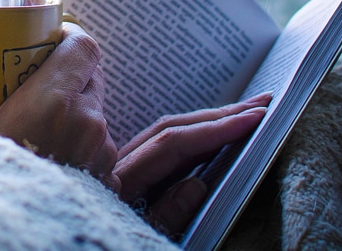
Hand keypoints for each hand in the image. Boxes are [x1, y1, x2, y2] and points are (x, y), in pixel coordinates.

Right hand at [0, 23, 117, 188]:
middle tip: (31, 77)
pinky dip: (79, 146)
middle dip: (65, 72)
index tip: (43, 41)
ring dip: (74, 110)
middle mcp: (88, 126)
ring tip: (39, 117)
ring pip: (95, 115)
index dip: (67, 38)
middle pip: (90, 77)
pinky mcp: (104, 186)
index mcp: (56, 102)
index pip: (84, 47)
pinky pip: (98, 151)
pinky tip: (53, 154)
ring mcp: (100, 159)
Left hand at [115, 94, 271, 235]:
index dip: (216, 129)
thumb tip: (197, 184)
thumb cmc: (112, 238)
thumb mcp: (141, 234)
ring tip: (248, 111)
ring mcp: (122, 164)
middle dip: (221, 114)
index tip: (254, 118)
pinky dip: (195, 133)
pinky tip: (216, 130)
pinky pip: (164, 143)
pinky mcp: (128, 169)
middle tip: (263, 104)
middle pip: (174, 128)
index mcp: (121, 181)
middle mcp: (119, 165)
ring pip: (170, 131)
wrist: (77, 247)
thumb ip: (166, 214)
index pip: (174, 143)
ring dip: (210, 119)